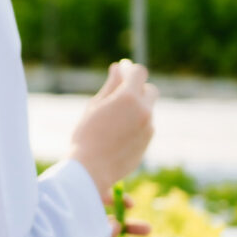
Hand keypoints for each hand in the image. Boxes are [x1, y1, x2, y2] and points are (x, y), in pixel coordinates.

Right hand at [69, 59, 155, 192]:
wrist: (91, 169)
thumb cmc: (86, 135)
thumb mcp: (95, 106)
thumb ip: (111, 85)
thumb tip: (118, 67)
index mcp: (128, 97)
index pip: (139, 73)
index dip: (130, 70)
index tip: (122, 72)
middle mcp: (144, 110)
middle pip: (150, 90)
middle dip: (138, 89)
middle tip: (120, 95)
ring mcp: (148, 127)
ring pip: (146, 109)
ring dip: (135, 109)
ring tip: (112, 122)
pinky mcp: (148, 141)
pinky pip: (145, 126)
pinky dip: (135, 125)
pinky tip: (117, 136)